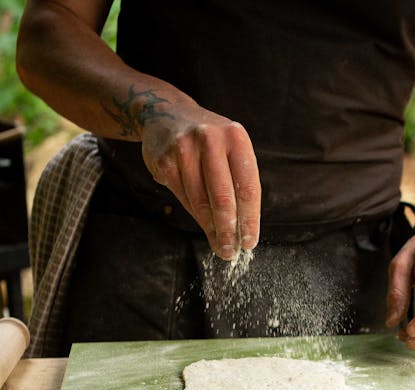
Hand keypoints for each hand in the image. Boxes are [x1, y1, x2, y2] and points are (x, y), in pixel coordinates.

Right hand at [140, 105, 260, 259]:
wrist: (167, 114)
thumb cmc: (209, 142)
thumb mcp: (230, 150)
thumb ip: (238, 183)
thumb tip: (243, 229)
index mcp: (236, 138)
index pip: (248, 186)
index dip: (250, 219)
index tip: (250, 241)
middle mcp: (211, 140)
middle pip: (223, 197)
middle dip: (228, 229)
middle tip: (231, 251)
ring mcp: (184, 149)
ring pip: (200, 200)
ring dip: (211, 228)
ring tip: (219, 245)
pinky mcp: (164, 161)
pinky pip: (182, 197)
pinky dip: (194, 214)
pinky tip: (203, 224)